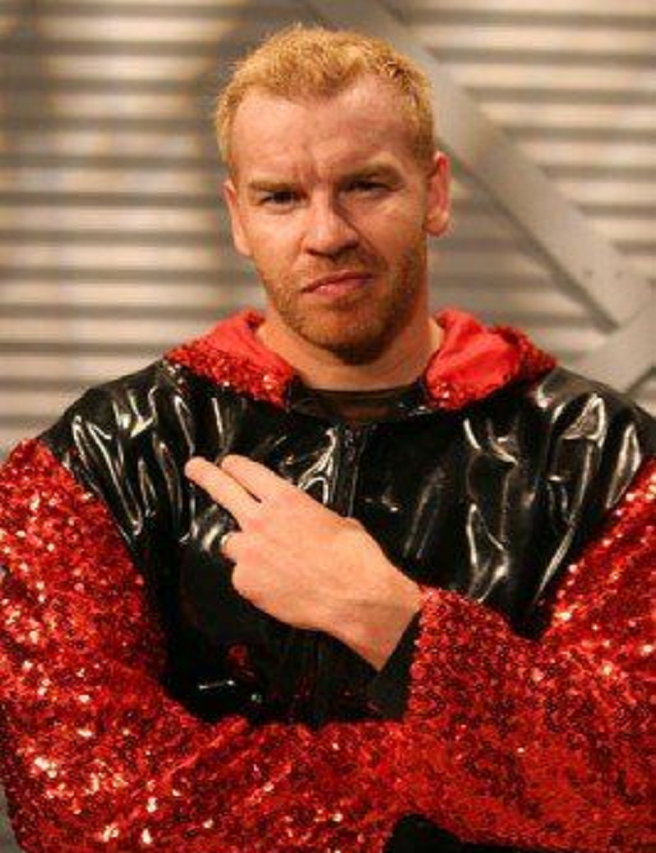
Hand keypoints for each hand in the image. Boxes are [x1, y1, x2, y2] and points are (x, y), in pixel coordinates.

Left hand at [184, 454, 420, 668]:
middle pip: (223, 490)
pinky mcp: (245, 582)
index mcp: (285, 500)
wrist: (354, 596)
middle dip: (205, 475)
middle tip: (195, 468)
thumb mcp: (337, 521)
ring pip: (231, 543)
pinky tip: (277, 586)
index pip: (248, 472)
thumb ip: (311, 518)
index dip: (235, 465)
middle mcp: (260, 521)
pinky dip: (255, 580)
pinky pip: (242, 576)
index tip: (227, 463)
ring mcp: (249, 553)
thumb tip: (310, 525)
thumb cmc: (354, 557)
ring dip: (243, 547)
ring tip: (268, 560)